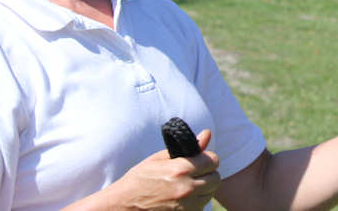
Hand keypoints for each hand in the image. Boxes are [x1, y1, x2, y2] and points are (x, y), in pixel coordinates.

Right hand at [106, 129, 220, 209]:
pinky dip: (195, 203)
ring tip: (186, 187)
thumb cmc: (137, 180)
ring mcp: (186, 206)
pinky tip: (182, 199)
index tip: (201, 161)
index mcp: (181, 169)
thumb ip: (187, 148)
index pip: (213, 160)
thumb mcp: (159, 159)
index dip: (208, 159)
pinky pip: (200, 207)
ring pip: (209, 194)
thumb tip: (207, 133)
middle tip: (195, 174)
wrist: (122, 206)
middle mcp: (186, 188)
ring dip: (203, 190)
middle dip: (208, 174)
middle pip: (216, 179)